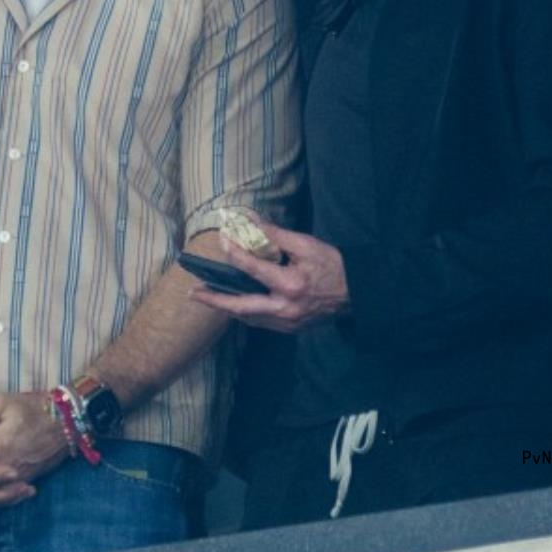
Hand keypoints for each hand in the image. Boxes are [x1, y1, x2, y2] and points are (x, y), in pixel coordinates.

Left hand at [187, 223, 349, 332]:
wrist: (358, 293)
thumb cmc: (334, 265)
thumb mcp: (306, 245)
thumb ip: (276, 235)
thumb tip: (250, 222)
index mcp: (290, 285)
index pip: (252, 268)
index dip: (235, 252)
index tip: (222, 240)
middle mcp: (285, 308)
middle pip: (240, 307)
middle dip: (214, 300)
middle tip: (193, 293)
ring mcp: (287, 323)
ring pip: (248, 318)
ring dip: (227, 308)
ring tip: (209, 298)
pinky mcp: (291, 329)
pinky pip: (261, 322)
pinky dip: (245, 312)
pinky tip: (236, 304)